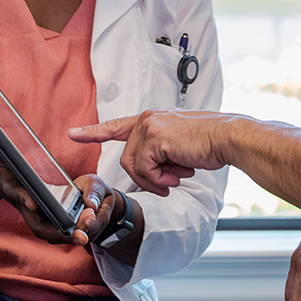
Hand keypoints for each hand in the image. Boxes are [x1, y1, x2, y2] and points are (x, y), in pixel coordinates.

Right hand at [0, 135, 94, 245]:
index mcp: (8, 186)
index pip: (15, 193)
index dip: (23, 198)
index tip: (33, 203)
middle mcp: (22, 202)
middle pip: (38, 225)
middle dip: (57, 233)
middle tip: (78, 236)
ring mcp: (33, 208)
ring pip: (49, 229)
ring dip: (67, 234)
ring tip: (86, 236)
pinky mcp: (42, 208)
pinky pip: (56, 223)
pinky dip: (70, 228)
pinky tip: (88, 226)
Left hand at [70, 110, 229, 195]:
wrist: (227, 138)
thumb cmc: (208, 144)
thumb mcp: (178, 146)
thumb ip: (160, 153)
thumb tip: (154, 174)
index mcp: (151, 119)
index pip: (116, 125)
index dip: (94, 131)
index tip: (73, 133)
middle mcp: (146, 119)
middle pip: (127, 159)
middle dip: (147, 177)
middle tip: (169, 180)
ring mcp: (148, 127)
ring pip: (134, 166)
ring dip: (155, 179)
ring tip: (177, 175)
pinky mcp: (154, 138)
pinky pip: (145, 169)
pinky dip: (161, 178)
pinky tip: (179, 173)